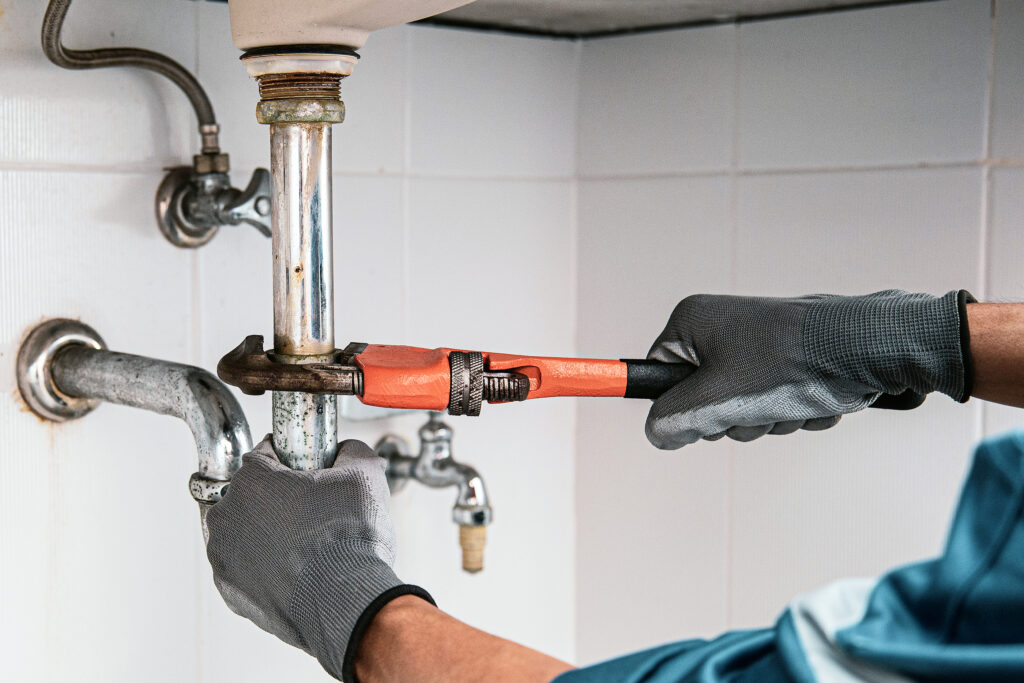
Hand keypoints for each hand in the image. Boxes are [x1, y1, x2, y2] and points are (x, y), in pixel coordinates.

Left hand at [205, 437, 432, 680]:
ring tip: (305, 544)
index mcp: (252, 481)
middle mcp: (228, 516)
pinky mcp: (231, 591)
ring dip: (266, 533)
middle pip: (250, 495)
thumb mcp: (364, 475)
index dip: (290, 460)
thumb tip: (347, 451)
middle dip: (276, 499)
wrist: (347, 601)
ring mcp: (224, 557)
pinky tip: (295, 569)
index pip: (264, 455)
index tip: (306, 471)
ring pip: (244, 532)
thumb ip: (352, 451)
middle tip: (311, 511)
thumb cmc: (349, 541)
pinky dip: (264, 567)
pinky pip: (244, 568)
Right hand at [645, 290, 972, 448]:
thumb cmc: (792, 364)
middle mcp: (721, 325)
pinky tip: (814, 399)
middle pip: (701, 398)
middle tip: (757, 409)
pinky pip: (774, 402)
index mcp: (692, 321)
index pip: (657, 376)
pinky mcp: (789, 359)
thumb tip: (657, 434)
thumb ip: (672, 420)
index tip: (705, 417)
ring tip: (792, 402)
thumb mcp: (715, 400)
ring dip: (768, 419)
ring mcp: (756, 342)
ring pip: (742, 406)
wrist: (869, 348)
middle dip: (734, 418)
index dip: (680, 407)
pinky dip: (793, 412)